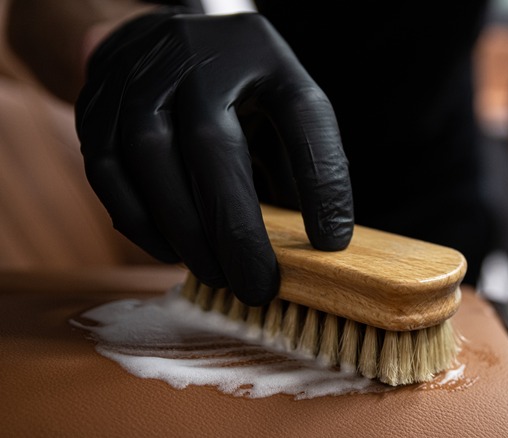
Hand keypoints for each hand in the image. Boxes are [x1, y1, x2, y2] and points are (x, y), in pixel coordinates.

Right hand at [75, 8, 353, 305]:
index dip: (321, 179)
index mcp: (259, 53)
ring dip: (186, 234)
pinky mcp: (95, 109)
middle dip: (234, 229)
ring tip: (219, 277)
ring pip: (150, 161)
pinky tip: (172, 252)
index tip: (331, 242)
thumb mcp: (285, 100)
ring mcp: (136, 80)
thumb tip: (320, 240)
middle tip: (257, 286)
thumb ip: (303, 159)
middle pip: (212, 146)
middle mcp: (193, 58)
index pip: (301, 114)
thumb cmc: (238, 84)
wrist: (159, 40)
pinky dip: (141, 223)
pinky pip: (108, 174)